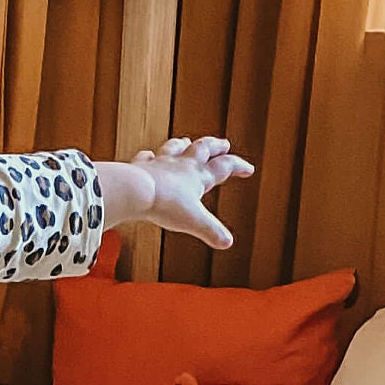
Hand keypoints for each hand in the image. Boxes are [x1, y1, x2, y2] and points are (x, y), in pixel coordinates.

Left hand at [98, 134, 255, 251]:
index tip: (249, 169)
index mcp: (198, 175)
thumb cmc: (165, 204)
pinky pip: (146, 158)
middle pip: (203, 148)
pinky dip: (149, 157)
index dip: (238, 167)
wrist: (136, 191)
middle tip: (224, 144)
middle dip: (215, 146)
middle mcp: (181, 164)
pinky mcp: (141, 168)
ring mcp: (160, 163)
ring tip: (188, 141)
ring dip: (184, 144)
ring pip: (175, 148)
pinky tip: (149, 155)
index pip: (224, 167)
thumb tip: (227, 243)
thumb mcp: (194, 222)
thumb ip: (211, 231)